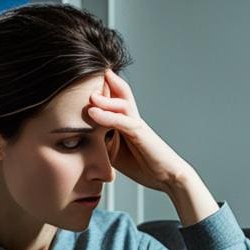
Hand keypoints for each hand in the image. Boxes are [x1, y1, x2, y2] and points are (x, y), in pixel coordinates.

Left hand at [87, 69, 192, 193]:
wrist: (168, 176)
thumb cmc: (144, 165)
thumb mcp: (115, 154)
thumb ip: (102, 143)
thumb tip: (81, 141)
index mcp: (126, 122)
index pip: (113, 100)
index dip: (101, 90)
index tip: (82, 83)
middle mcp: (132, 119)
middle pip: (120, 93)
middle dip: (105, 82)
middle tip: (87, 73)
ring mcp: (137, 124)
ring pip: (121, 102)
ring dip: (104, 97)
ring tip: (89, 95)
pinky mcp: (140, 133)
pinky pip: (121, 121)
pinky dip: (106, 115)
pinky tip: (93, 112)